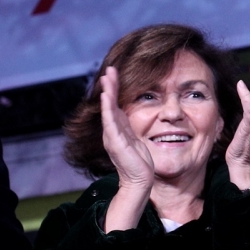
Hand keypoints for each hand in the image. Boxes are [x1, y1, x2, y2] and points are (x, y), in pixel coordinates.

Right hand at [99, 67, 153, 231]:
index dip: (114, 89)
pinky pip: (109, 121)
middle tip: (110, 69)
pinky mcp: (114, 142)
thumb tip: (142, 113)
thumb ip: (136, 127)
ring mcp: (112, 136)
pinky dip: (107, 108)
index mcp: (119, 129)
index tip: (114, 73)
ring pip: (108, 109)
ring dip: (107, 92)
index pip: (115, 104)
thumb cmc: (142, 161)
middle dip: (109, 86)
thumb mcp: (139, 138)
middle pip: (109, 103)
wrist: (140, 180)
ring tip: (107, 77)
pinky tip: (106, 96)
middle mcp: (112, 131)